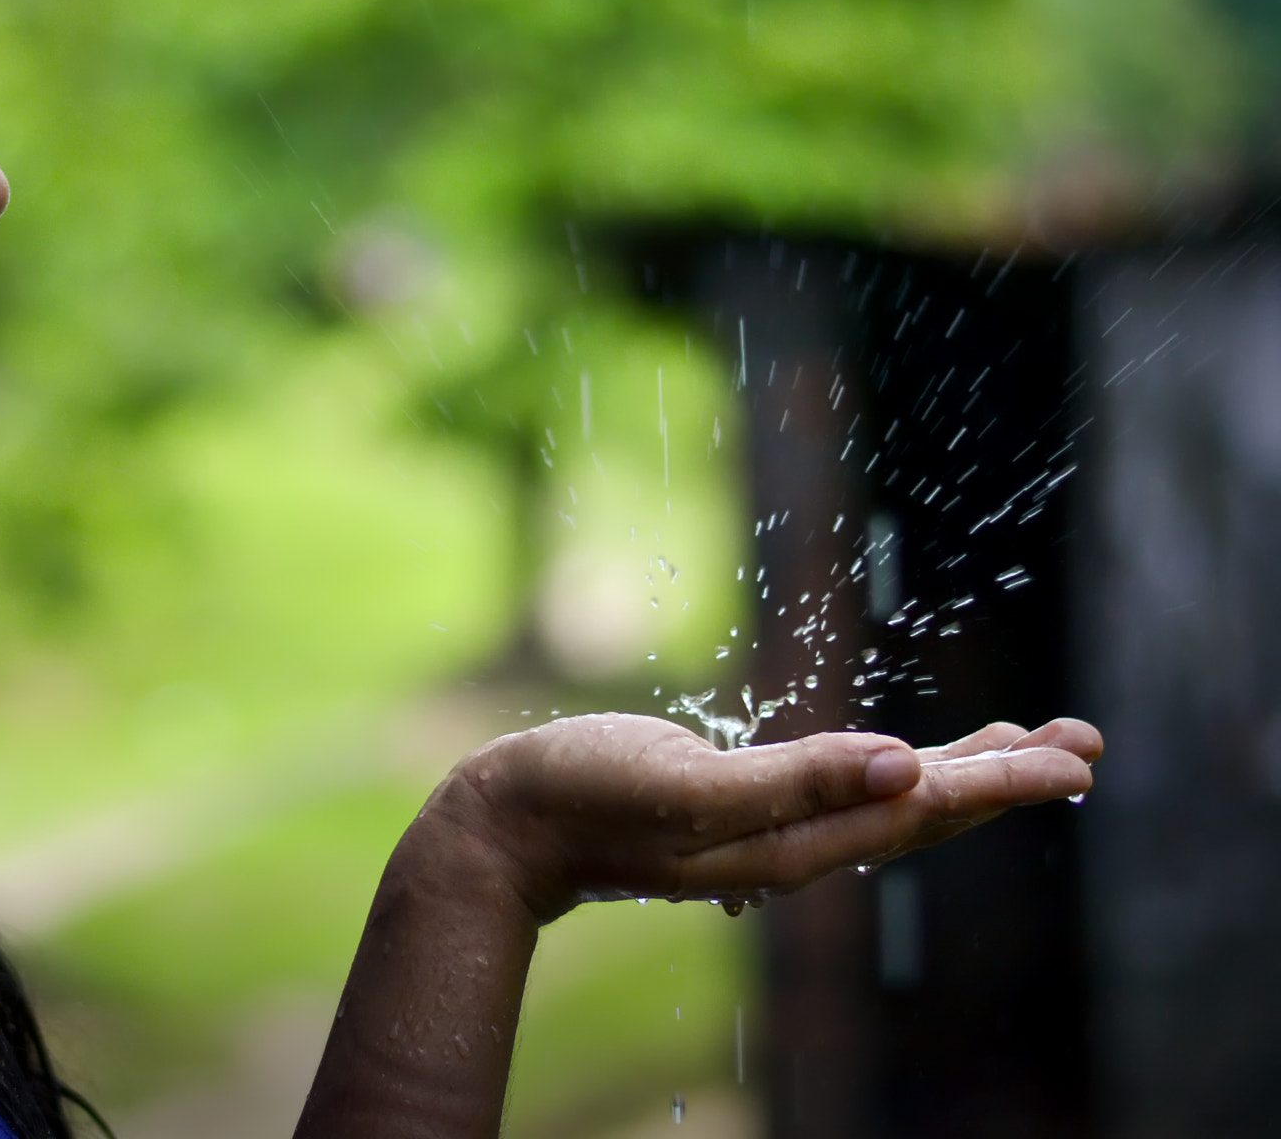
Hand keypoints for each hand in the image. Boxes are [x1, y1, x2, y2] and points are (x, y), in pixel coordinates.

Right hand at [426, 712, 1101, 923]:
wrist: (505, 827)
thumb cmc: (584, 794)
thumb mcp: (686, 785)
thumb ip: (794, 780)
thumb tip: (902, 762)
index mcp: (794, 839)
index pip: (922, 807)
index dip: (1002, 779)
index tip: (1075, 758)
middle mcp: (795, 842)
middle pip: (923, 810)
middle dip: (1005, 776)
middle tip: (1082, 745)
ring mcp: (767, 830)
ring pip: (888, 803)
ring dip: (961, 774)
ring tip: (1019, 745)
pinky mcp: (739, 809)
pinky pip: (843, 795)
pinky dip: (894, 772)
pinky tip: (900, 762)